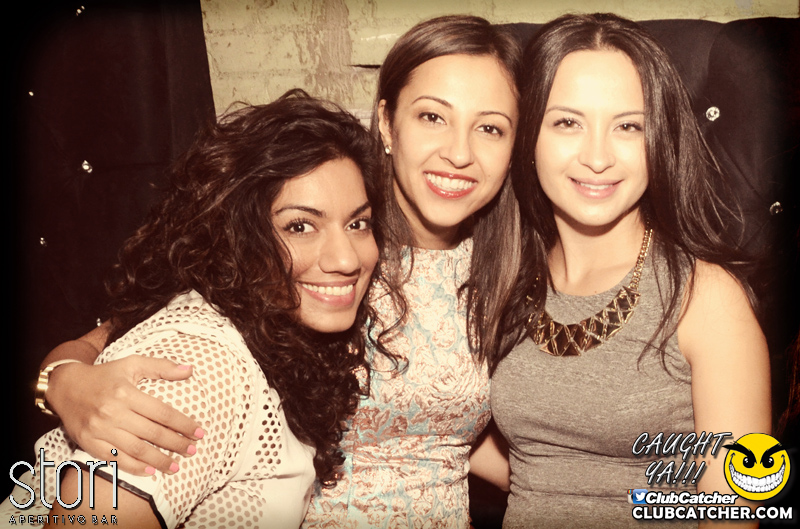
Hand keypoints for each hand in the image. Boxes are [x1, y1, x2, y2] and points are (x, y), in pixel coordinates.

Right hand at [47, 356, 203, 475]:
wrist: (65, 386)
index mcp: (126, 393)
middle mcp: (113, 412)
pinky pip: (114, 459)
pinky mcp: (88, 443)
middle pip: (151, 433)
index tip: (199, 432)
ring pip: (135, 450)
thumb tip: (189, 370)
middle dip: (175, 444)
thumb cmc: (105, 375)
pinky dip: (133, 467)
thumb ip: (161, 366)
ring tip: (176, 466)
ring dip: (158, 461)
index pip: (162, 413)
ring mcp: (99, 430)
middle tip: (192, 451)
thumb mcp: (131, 363)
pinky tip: (150, 471)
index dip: (183, 424)